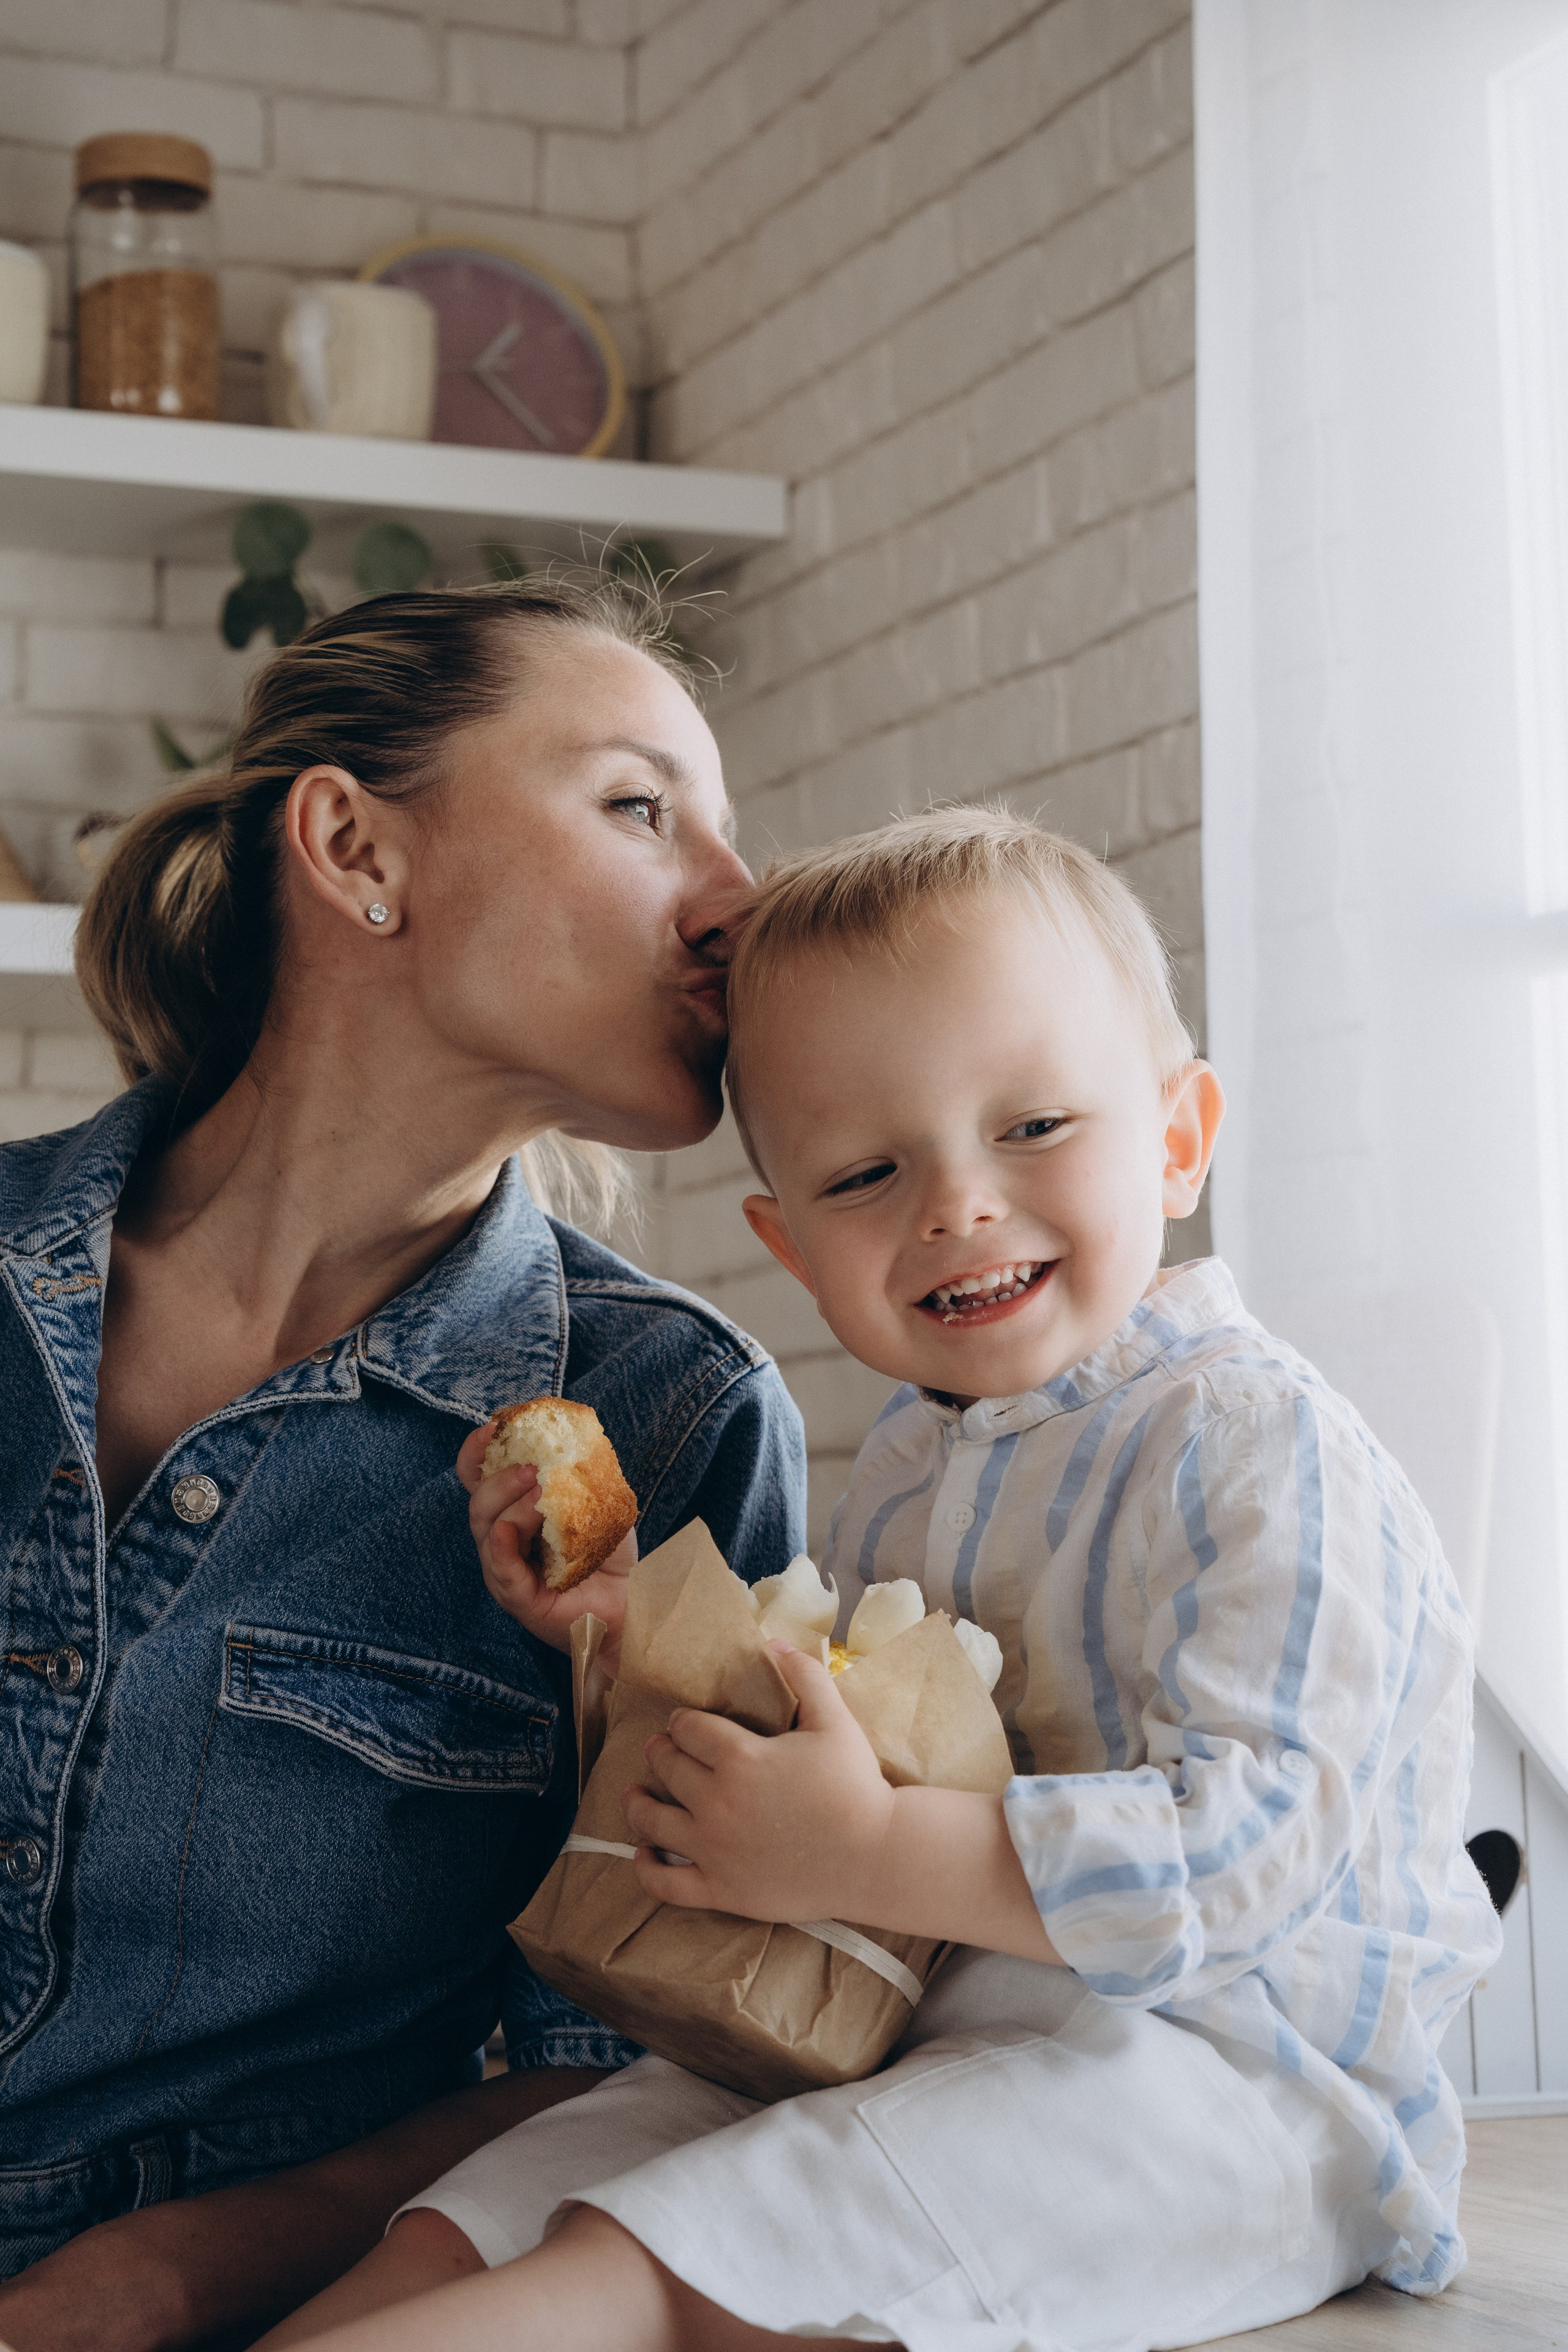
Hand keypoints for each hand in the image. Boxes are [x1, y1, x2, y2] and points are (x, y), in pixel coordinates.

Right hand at [456, 1423, 633, 1667]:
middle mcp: (501, 1540)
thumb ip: (578, 1470)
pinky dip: (502, 1549)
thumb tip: (575, 1431)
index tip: (493, 1427)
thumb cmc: (609, 1552)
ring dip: (512, 1507)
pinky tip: (509, 1532)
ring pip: (489, 1532)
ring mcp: (506, 1570)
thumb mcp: (595, 1501)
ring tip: (542, 1495)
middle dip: (499, 1480)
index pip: (476, 1478)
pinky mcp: (519, 1598)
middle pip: (478, 1504)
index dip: (476, 1452)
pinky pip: (501, 1571)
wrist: (633, 1599)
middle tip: (531, 1469)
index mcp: (512, 1512)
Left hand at [622, 1644, 894, 1922]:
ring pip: (654, 1822)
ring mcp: (714, 1849)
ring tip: (633, 1796)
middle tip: (659, 1748)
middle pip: (669, 1768)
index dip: (682, 1722)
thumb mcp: (835, 1720)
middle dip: (661, 1752)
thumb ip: (805, 1676)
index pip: (689, 1729)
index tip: (682, 1722)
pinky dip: (646, 1868)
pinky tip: (643, 1854)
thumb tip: (775, 1641)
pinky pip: (666, 1883)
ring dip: (637, 1804)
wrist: (875, 1856)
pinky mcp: (720, 1890)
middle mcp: (716, 1801)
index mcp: (740, 1757)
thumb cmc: (856, 1786)